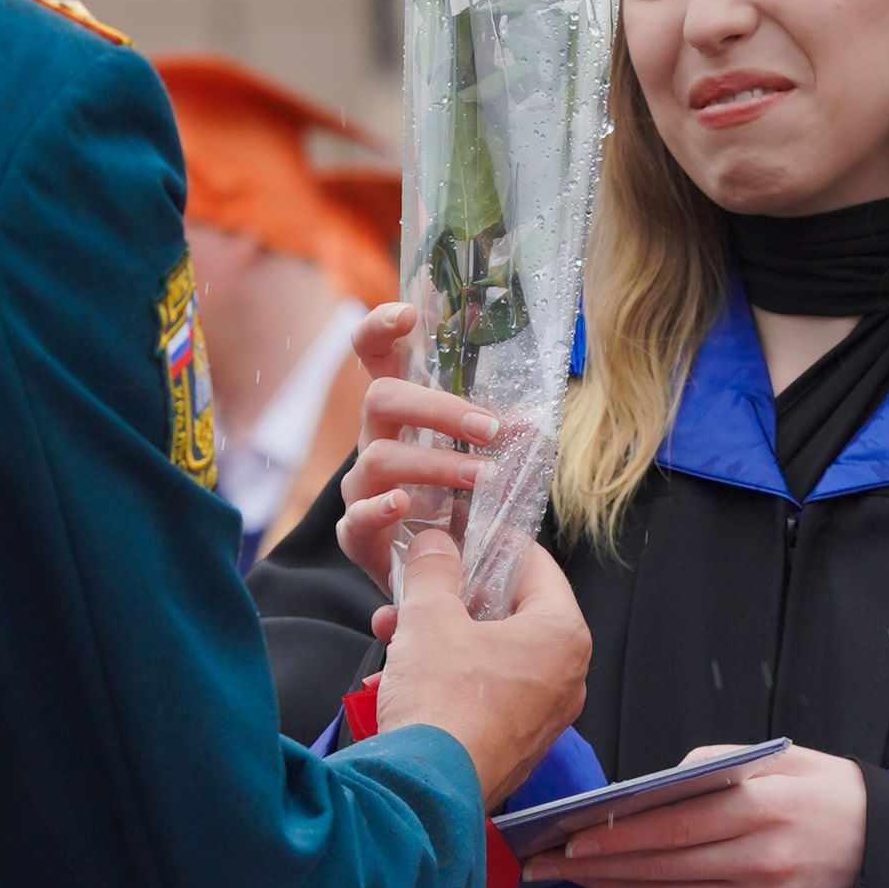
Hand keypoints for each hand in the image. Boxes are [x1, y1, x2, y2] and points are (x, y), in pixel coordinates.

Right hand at [334, 302, 514, 595]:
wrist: (439, 573)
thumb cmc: (457, 502)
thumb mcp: (480, 459)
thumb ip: (500, 431)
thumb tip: (531, 415)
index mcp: (399, 414)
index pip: (376, 356)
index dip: (380, 328)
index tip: (406, 314)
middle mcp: (373, 442)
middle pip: (381, 399)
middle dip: (437, 408)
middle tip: (489, 429)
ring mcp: (360, 487)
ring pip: (380, 458)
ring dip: (435, 463)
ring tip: (482, 477)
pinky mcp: (357, 534)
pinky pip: (357, 517)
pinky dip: (380, 509)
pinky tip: (405, 506)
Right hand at [374, 524, 589, 810]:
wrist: (427, 789)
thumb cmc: (440, 702)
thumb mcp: (428, 617)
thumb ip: (433, 570)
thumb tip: (435, 544)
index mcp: (562, 635)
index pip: (537, 566)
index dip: (494, 544)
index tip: (463, 535)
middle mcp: (567, 677)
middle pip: (513, 613)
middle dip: (456, 597)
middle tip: (420, 588)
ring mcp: (545, 716)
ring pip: (494, 654)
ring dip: (444, 637)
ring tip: (396, 632)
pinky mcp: (518, 744)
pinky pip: (487, 693)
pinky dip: (451, 676)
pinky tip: (405, 673)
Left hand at [525, 742, 868, 887]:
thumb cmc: (832, 794)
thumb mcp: (785, 759)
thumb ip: (719, 766)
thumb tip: (658, 785)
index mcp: (765, 805)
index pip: (673, 823)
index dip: (618, 835)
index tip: (573, 836)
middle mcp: (762, 855)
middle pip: (663, 863)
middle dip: (598, 864)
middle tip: (548, 862)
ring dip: (614, 886)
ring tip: (569, 876)